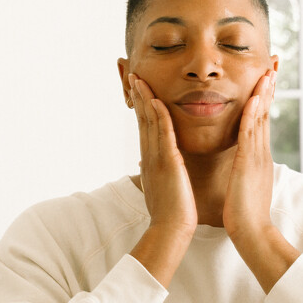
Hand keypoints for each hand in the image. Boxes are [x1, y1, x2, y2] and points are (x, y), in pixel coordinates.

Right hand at [129, 74, 197, 240]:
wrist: (172, 230)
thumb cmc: (170, 211)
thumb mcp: (159, 185)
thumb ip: (154, 170)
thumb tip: (146, 162)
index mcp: (150, 159)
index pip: (144, 126)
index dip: (140, 105)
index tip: (136, 87)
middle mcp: (149, 155)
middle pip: (141, 118)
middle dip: (137, 95)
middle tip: (131, 73)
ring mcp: (157, 158)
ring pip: (149, 122)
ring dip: (144, 98)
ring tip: (139, 78)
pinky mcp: (168, 163)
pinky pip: (163, 135)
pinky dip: (158, 116)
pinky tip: (157, 100)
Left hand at [223, 70, 276, 241]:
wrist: (252, 233)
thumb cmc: (245, 212)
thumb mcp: (246, 183)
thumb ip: (247, 168)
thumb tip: (246, 162)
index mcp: (258, 155)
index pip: (261, 120)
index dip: (264, 97)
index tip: (266, 77)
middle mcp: (261, 152)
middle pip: (265, 113)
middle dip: (269, 88)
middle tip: (273, 64)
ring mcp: (256, 157)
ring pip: (260, 119)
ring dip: (263, 94)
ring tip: (267, 71)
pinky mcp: (248, 165)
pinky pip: (250, 136)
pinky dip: (252, 116)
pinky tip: (253, 99)